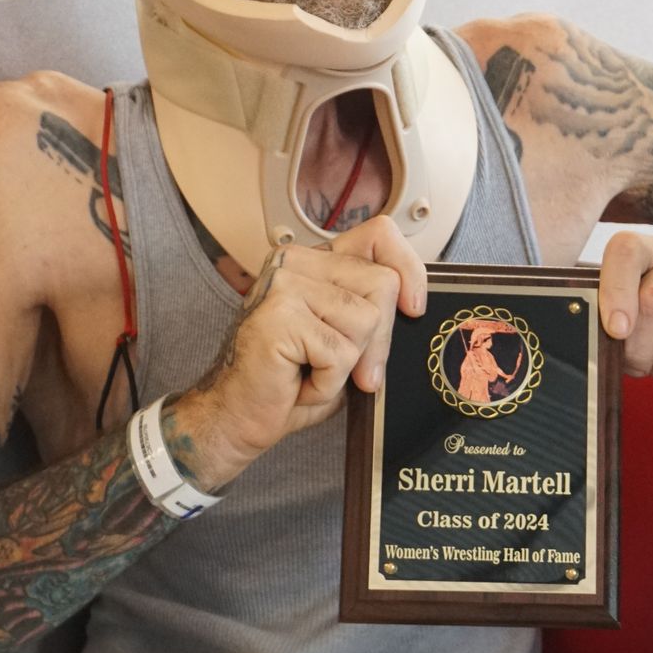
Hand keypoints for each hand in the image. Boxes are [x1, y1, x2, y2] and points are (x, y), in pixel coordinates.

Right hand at [175, 216, 425, 485]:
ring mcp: (283, 283)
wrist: (237, 418)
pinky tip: (297, 383)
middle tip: (351, 372)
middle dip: (379, 340)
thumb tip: (415, 305)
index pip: (380, 235)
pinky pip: (341, 353)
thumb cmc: (292, 382)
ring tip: (312, 371)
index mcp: (314, 260)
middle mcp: (295, 261)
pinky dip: (328, 383)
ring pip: (367, 319)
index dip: (408, 270)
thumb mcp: (347, 339)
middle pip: (383, 284)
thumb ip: (374, 311)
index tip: (413, 309)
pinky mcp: (279, 315)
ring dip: (348, 365)